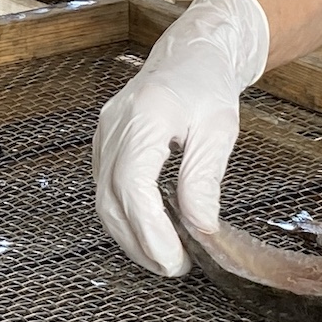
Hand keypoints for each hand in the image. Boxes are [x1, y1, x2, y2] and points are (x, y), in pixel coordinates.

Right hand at [93, 0, 270, 276]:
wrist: (190, 54)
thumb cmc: (207, 86)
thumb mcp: (218, 130)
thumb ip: (204, 179)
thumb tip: (199, 228)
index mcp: (144, 116)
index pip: (132, 185)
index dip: (149, 230)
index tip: (176, 258)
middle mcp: (114, 126)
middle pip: (111, 200)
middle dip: (140, 243)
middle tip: (175, 267)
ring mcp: (103, 136)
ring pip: (103, 201)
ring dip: (131, 236)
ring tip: (165, 257)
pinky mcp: (103, 145)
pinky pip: (105, 190)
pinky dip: (125, 218)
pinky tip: (151, 232)